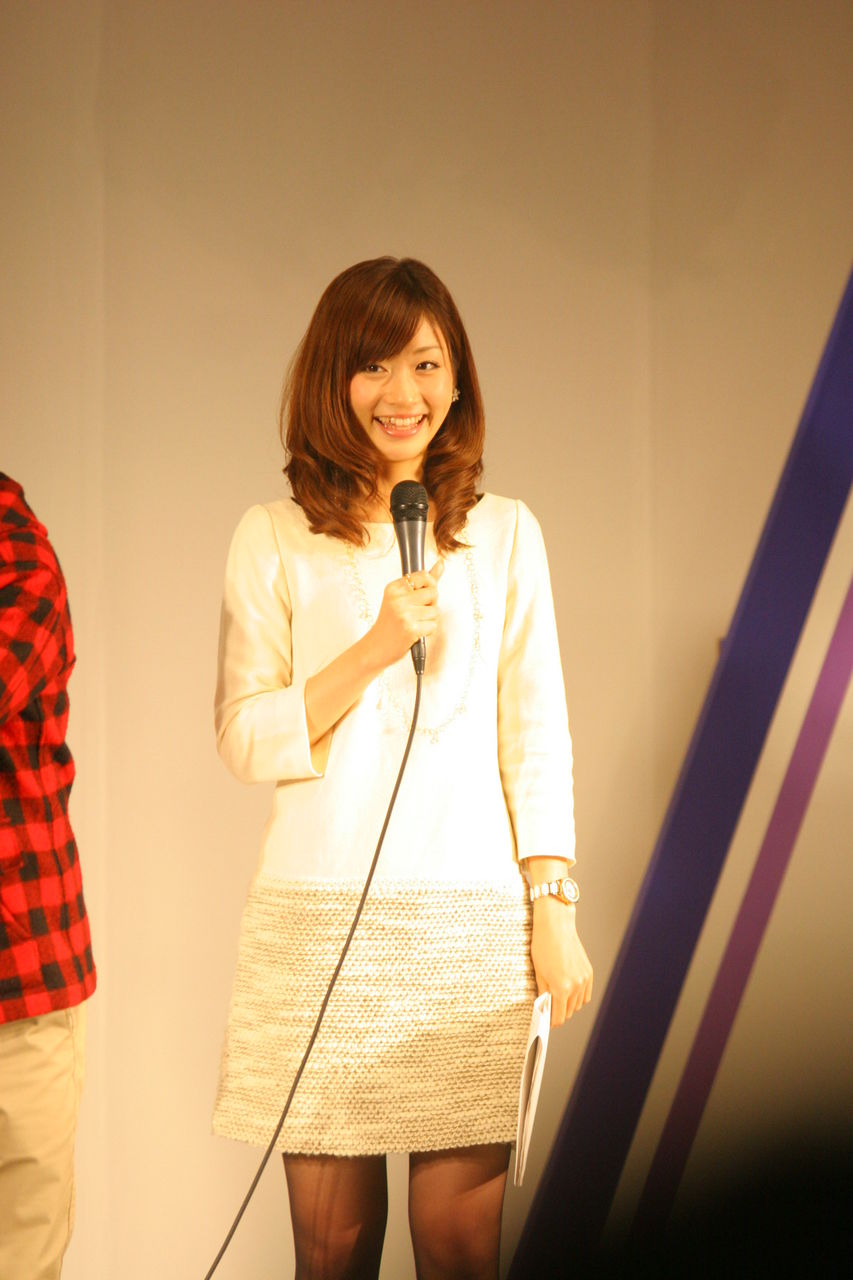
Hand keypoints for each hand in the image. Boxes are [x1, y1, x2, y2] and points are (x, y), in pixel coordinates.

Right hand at [365, 560, 443, 669]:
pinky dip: (428, 630)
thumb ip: (423, 581)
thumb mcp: (401, 598)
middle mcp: (398, 598)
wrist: (375, 647)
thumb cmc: (389, 624)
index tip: (421, 596)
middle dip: (431, 604)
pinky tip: (415, 632)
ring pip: (436, 610)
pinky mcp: (411, 628)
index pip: (424, 576)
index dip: (429, 587)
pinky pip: (433, 625)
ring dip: (430, 619)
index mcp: (394, 588)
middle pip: (434, 593)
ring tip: (415, 623)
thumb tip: (441, 564)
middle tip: (416, 613)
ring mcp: (404, 613)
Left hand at [530, 900, 592, 1027]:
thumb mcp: (538, 972)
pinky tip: (569, 990)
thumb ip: (544, 993)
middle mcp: (576, 986)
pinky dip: (578, 996)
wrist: (556, 925)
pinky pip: (585, 994)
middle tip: (548, 1007)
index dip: (550, 1021)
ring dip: (568, 1005)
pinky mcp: (588, 972)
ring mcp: (584, 979)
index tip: (545, 1021)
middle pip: (568, 1012)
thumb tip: (545, 1007)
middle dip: (558, 1013)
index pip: (558, 1017)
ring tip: (557, 996)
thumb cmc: (543, 945)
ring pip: (578, 1004)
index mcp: (561, 988)